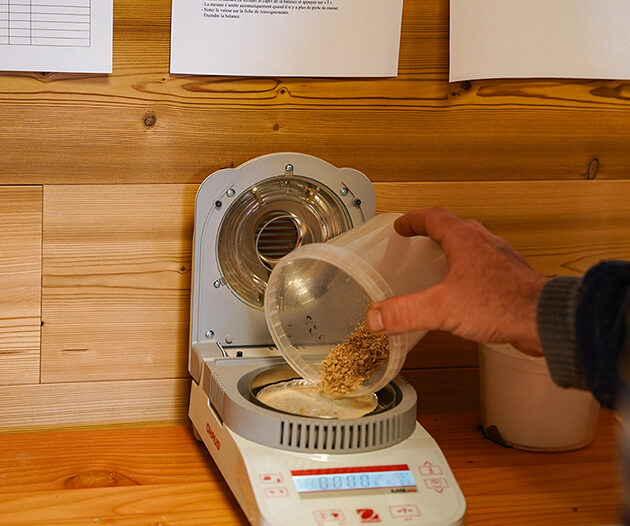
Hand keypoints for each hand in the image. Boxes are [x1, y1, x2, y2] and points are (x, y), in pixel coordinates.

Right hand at [365, 207, 547, 355]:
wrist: (545, 320)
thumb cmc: (503, 305)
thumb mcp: (442, 308)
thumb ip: (405, 312)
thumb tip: (375, 317)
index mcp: (465, 240)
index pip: (434, 218)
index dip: (414, 220)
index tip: (401, 226)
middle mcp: (484, 244)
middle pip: (455, 227)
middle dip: (433, 231)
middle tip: (418, 240)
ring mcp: (500, 261)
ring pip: (472, 246)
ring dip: (453, 250)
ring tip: (438, 265)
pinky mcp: (510, 280)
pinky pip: (484, 267)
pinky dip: (468, 271)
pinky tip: (463, 293)